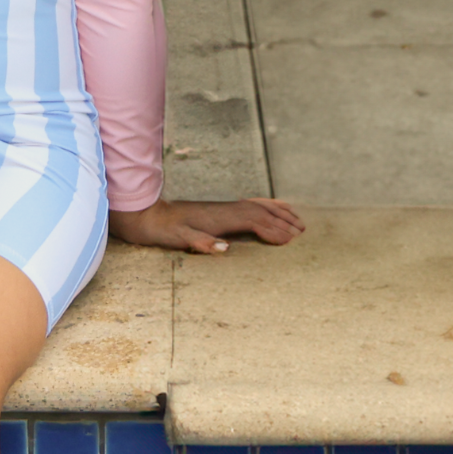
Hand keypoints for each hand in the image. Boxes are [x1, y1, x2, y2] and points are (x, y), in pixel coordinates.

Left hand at [107, 197, 304, 254]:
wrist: (149, 215)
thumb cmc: (164, 230)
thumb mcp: (179, 239)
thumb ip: (200, 242)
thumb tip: (224, 248)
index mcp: (220, 218)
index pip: (254, 221)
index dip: (273, 230)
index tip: (290, 240)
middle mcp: (226, 210)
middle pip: (262, 213)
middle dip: (283, 221)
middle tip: (303, 232)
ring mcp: (224, 208)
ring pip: (259, 207)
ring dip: (279, 213)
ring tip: (299, 220)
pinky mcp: (221, 210)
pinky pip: (250, 205)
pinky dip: (266, 206)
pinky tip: (274, 208)